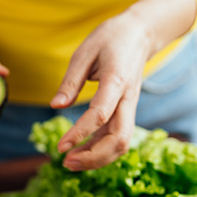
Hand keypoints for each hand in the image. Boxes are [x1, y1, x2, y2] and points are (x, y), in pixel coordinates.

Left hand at [50, 10, 150, 169]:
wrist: (140, 33)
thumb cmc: (109, 39)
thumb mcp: (84, 53)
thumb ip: (70, 82)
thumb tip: (56, 106)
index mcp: (116, 81)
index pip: (100, 114)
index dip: (80, 133)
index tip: (60, 147)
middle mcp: (128, 99)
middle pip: (119, 138)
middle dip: (93, 156)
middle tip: (65, 162)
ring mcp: (130, 107)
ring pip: (121, 143)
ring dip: (97, 159)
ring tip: (70, 163)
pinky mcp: (127, 112)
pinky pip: (118, 138)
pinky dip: (101, 152)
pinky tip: (81, 154)